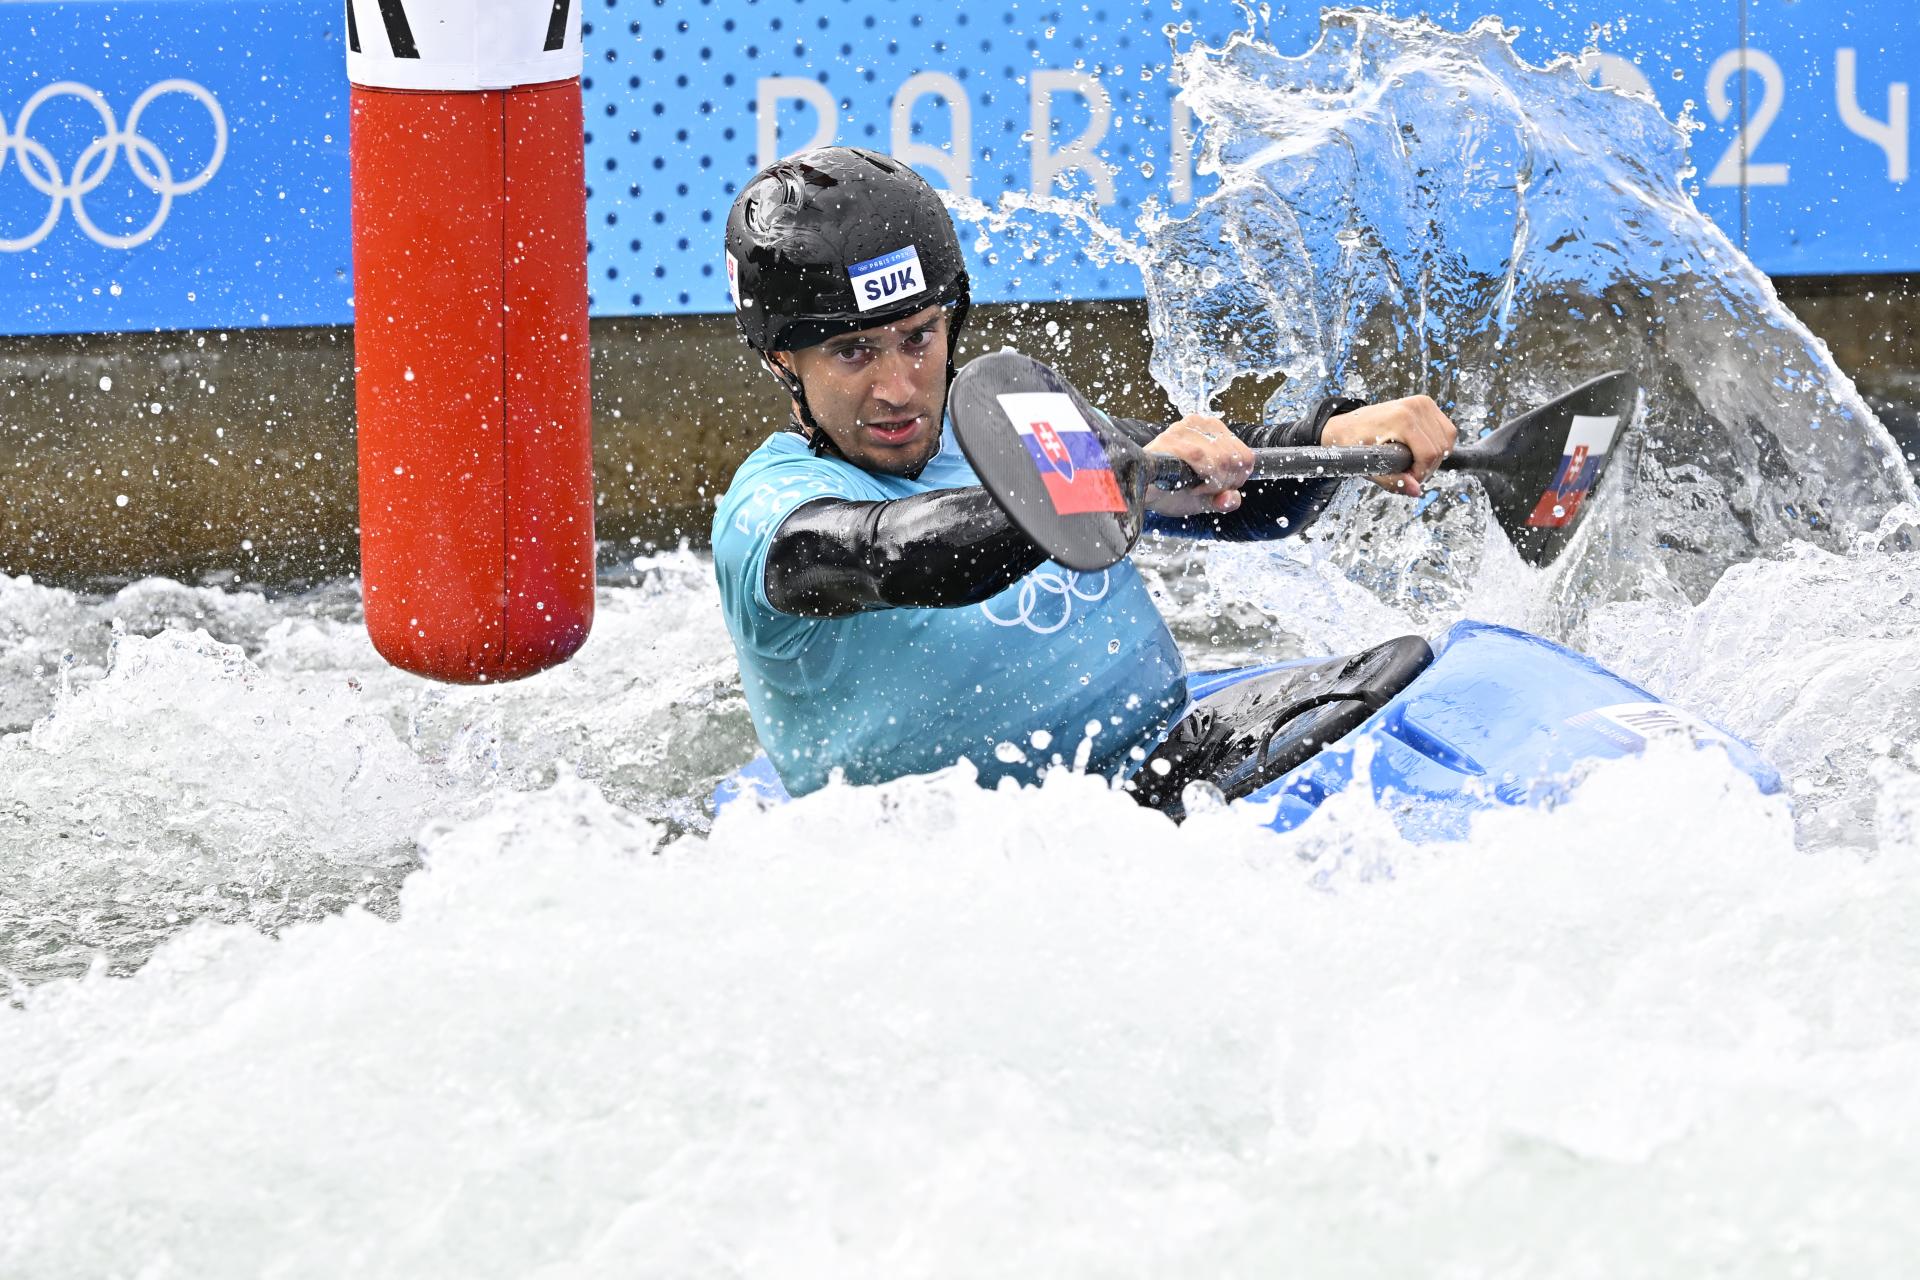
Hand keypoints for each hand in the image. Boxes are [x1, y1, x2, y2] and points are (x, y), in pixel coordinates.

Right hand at [1141, 415, 1254, 516]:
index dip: (1237, 480)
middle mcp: (1202, 423)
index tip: (1217, 487)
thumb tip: (1232, 499)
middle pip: (1234, 460)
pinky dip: (1197, 477)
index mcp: (1216, 431)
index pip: (1247, 457)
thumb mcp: (1207, 498)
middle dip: (1222, 483)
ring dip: (1209, 482)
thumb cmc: (1173, 491)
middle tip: (1202, 488)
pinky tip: (1186, 484)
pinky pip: (1199, 457)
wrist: (1143, 494)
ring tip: (1192, 486)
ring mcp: (1184, 428)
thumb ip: (1225, 500)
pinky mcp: (1169, 438)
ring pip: (1220, 459)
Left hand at [1322, 396, 1458, 495]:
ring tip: (1412, 462)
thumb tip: (1416, 491)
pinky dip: (1438, 444)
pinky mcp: (1426, 403)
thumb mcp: (1369, 467)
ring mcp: (1422, 402)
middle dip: (1427, 467)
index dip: (1421, 473)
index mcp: (1402, 419)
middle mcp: (1415, 406)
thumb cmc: (1354, 445)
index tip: (1407, 478)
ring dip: (1434, 457)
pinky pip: (1447, 430)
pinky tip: (1419, 450)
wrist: (1346, 426)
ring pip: (1448, 440)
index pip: (1429, 454)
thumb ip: (1394, 481)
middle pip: (1440, 449)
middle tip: (1407, 472)